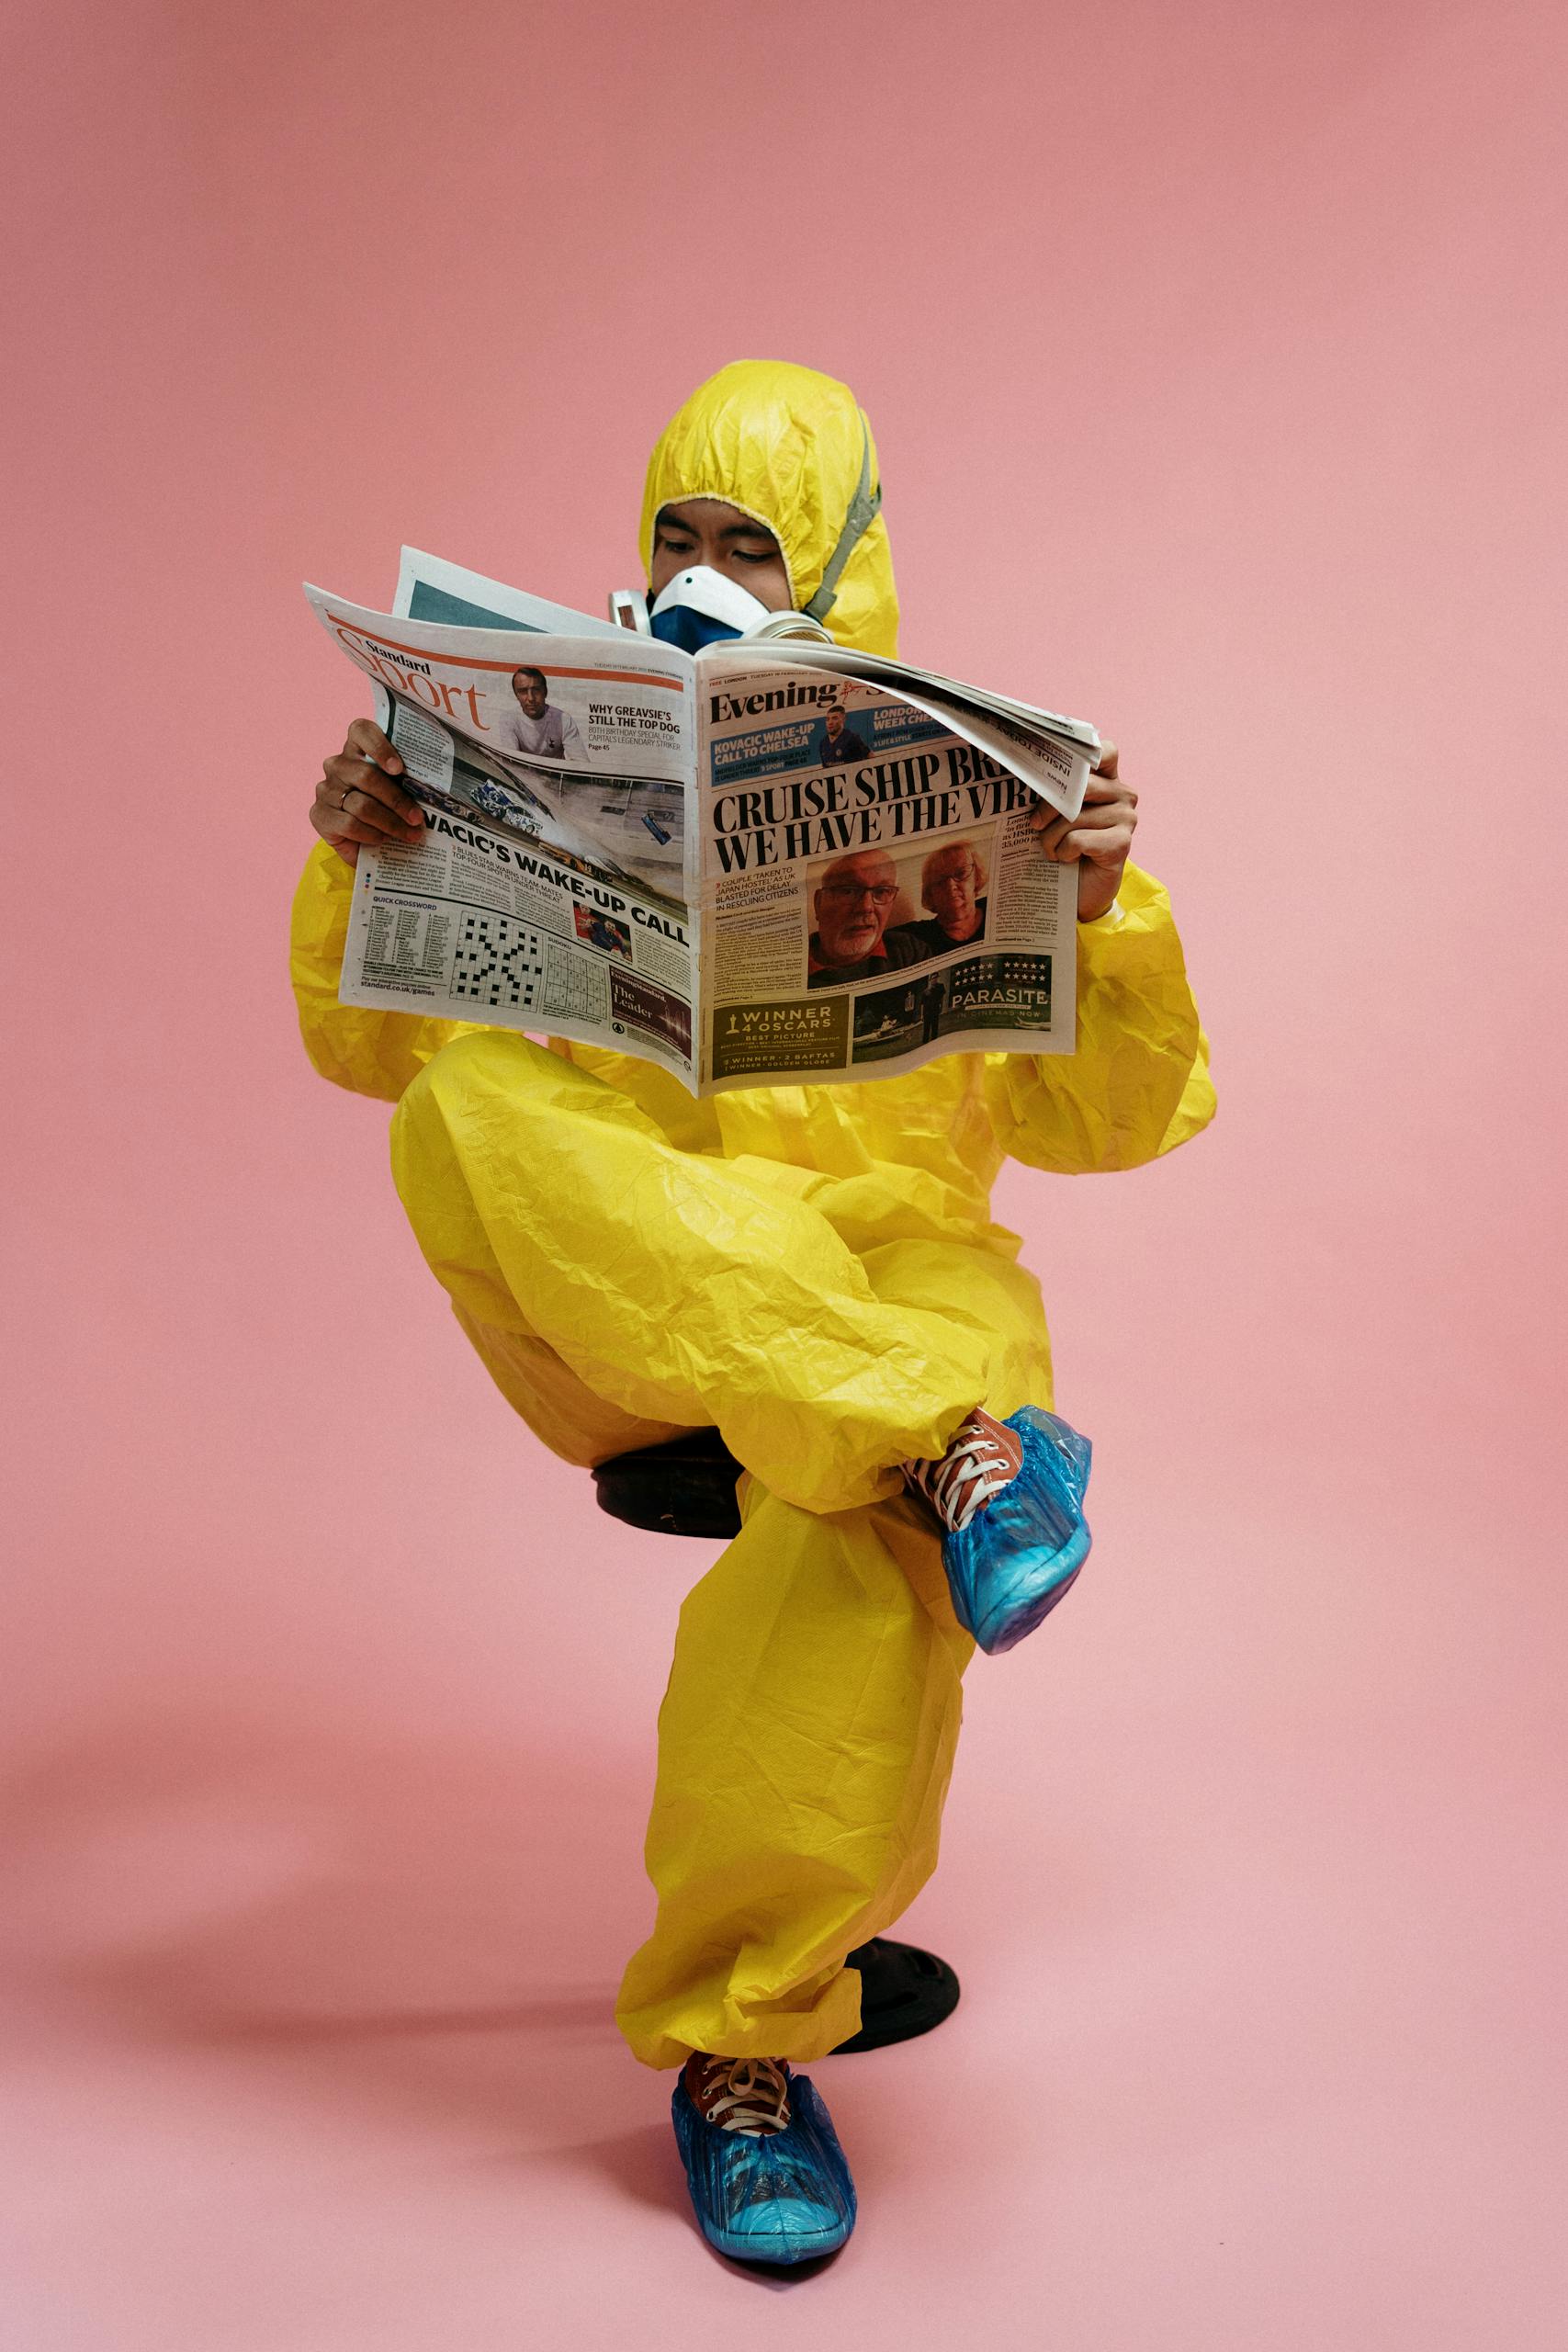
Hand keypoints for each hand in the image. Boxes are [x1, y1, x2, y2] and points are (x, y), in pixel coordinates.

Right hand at [310, 719, 425, 867]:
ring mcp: (325, 789)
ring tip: (409, 834)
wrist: (362, 842)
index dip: (380, 747)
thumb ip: (407, 782)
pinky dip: (371, 834)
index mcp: (356, 748)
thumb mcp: (398, 791)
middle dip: (397, 800)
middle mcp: (337, 765)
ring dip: (390, 823)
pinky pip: (349, 824)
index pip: (360, 731)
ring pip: (361, 805)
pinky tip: (382, 839)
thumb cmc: (386, 809)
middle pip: (367, 776)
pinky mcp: (319, 814)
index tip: (399, 769)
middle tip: (417, 818)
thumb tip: (434, 791)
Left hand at [1028, 742, 1136, 922]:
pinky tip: (1067, 859)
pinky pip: (1078, 839)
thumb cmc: (1063, 846)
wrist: (1078, 892)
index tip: (1052, 769)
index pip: (1105, 751)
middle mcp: (1123, 794)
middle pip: (1080, 784)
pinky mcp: (1122, 844)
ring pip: (1074, 815)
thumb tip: (1025, 769)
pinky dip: (1063, 851)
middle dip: (1048, 806)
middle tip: (1035, 825)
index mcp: (1109, 779)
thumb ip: (1054, 789)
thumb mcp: (1056, 813)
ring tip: (1052, 850)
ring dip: (1051, 837)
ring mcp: (1127, 818)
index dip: (1081, 755)